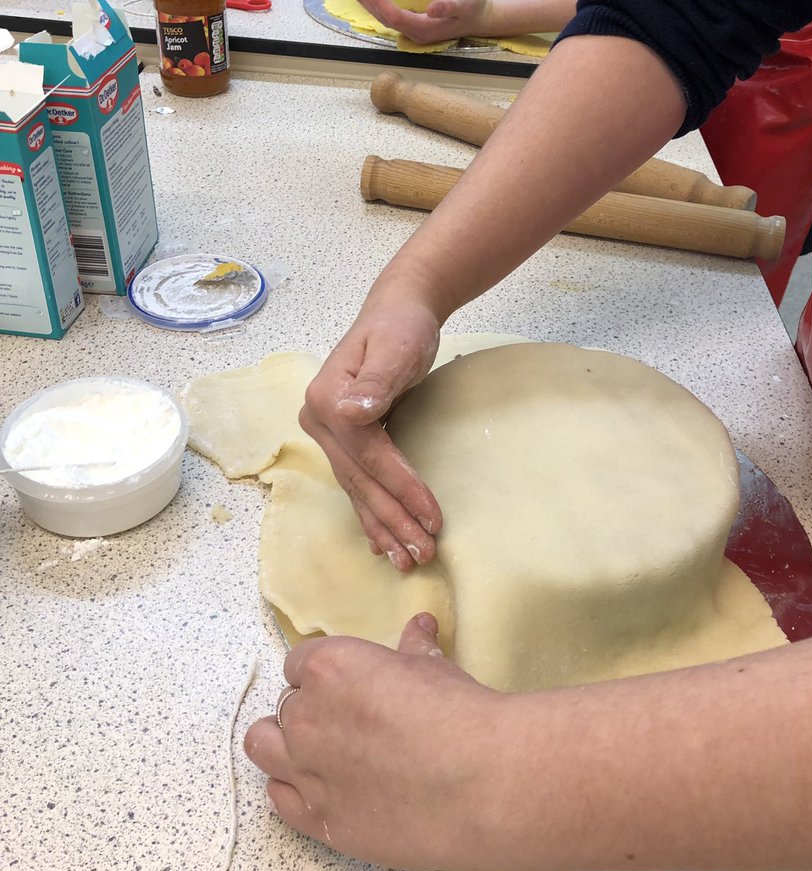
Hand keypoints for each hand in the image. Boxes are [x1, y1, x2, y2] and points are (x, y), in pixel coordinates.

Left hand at [245, 615, 510, 870]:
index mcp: (328, 668)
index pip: (300, 663)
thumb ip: (413, 648)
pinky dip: (293, 790)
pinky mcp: (318, 821)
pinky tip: (323, 789)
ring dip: (283, 745)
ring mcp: (306, 772)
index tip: (348, 687)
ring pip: (262, 746)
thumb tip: (419, 626)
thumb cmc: (458, 712)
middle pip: (284, 705)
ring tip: (319, 754)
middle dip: (309, 709)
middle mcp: (305, 717)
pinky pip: (278, 800)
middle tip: (347, 723)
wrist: (481, 783)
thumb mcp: (434, 668)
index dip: (325, 675)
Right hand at [300, 293, 442, 569]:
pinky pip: (356, 484)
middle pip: (360, 481)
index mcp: (327, 401)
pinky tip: (383, 542)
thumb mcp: (395, 347)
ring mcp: (327, 432)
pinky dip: (371, 515)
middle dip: (394, 519)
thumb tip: (353, 411)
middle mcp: (319, 420)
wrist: (397, 310)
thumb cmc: (401, 327)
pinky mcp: (342, 439)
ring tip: (408, 559)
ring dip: (382, 527)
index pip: (369, 457)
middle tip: (424, 553)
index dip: (401, 489)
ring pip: (356, 490)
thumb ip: (375, 382)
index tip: (433, 516)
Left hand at [347, 0, 492, 44]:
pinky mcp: (415, 24)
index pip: (393, 15)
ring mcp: (414, 30)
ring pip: (384, 17)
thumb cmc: (475, 8)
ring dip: (369, 1)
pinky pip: (391, 14)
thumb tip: (431, 9)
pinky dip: (378, 2)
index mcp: (423, 29)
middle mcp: (414, 32)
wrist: (483, 17)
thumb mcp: (465, 3)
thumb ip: (449, 7)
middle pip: (383, 18)